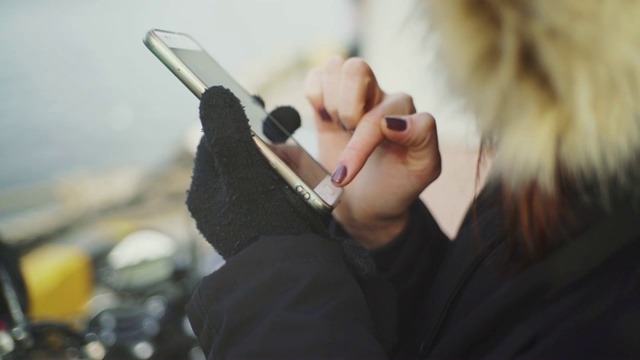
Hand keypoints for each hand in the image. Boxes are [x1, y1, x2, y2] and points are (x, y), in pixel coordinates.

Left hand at [186, 86, 328, 258]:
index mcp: (206, 191)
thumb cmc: (267, 227)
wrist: (293, 274)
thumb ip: (228, 135)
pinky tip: (303, 171)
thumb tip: (211, 93)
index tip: (253, 99)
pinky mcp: (268, 220)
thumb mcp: (245, 176)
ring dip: (280, 152)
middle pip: (238, 152)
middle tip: (283, 118)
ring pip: (260, 168)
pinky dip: (290, 174)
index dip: (233, 115)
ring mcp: (245, 213)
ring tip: (297, 145)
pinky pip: (276, 186)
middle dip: (262, 133)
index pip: (214, 140)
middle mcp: (221, 202)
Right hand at [304, 57, 440, 247]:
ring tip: (338, 127)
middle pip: (356, 68)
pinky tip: (324, 119)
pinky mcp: (328, 101)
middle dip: (345, 108)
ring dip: (330, 102)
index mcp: (404, 110)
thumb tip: (392, 120)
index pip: (381, 109)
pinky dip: (314, 96)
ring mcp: (352, 96)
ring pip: (335, 67)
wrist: (367, 203)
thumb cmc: (395, 186)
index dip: (360, 143)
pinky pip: (315, 77)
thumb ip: (423, 138)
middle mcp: (379, 96)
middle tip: (348, 134)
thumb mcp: (423, 169)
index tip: (348, 172)